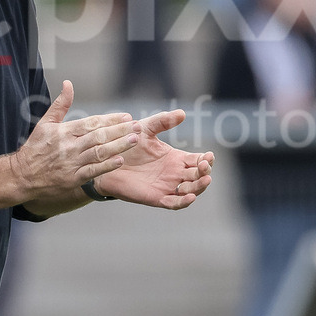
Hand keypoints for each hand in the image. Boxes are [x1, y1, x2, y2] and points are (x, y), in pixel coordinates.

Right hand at [12, 80, 139, 201]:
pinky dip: (107, 166)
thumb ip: (60, 104)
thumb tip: (68, 84)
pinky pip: (93, 171)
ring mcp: (71, 163)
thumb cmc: (35, 148)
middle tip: (136, 127)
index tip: (126, 116)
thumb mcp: (45, 123)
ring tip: (133, 140)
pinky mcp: (73, 178)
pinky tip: (120, 161)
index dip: (110, 119)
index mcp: (63, 131)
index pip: (91, 122)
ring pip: (99, 153)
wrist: (22, 175)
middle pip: (99, 136)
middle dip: (120, 131)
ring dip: (118, 146)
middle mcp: (69, 146)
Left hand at [93, 109, 213, 209]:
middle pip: (198, 176)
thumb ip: (162, 121)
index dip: (207, 160)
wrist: (106, 160)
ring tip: (204, 179)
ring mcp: (167, 187)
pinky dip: (184, 201)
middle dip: (205, 171)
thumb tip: (182, 113)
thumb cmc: (126, 144)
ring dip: (200, 186)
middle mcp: (175, 174)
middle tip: (205, 165)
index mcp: (176, 158)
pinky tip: (190, 196)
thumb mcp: (146, 129)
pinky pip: (174, 203)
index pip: (199, 161)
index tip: (209, 155)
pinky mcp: (156, 198)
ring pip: (191, 190)